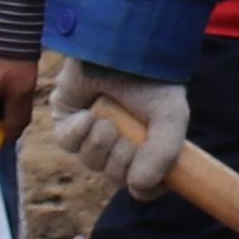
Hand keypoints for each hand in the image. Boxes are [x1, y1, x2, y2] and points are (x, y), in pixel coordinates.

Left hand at [49, 59, 191, 205]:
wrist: (121, 50)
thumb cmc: (150, 81)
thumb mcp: (170, 117)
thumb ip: (164, 154)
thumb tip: (138, 187)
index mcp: (148, 146)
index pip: (146, 185)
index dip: (145, 188)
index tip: (145, 181)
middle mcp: (120, 143)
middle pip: (115, 177)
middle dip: (120, 162)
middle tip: (127, 140)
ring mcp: (92, 134)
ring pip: (90, 162)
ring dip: (99, 145)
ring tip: (105, 122)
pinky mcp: (68, 122)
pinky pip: (68, 143)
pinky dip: (77, 133)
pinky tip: (88, 116)